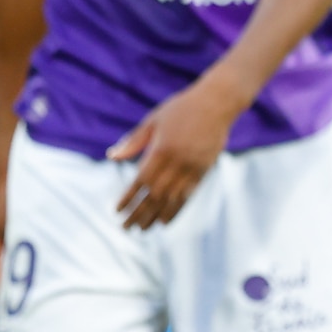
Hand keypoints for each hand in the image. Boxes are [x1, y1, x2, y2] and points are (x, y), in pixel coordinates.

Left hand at [108, 73, 247, 228]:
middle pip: (155, 195)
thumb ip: (133, 140)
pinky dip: (176, 209)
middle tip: (126, 227)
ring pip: (172, 198)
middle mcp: (178, 162)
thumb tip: (112, 156)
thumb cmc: (182, 108)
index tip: (118, 211)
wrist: (218, 101)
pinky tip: (165, 220)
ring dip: (156, 215)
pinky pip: (189, 195)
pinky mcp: (205, 169)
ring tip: (143, 229)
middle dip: (139, 213)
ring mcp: (193, 167)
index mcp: (161, 149)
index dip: (129, 197)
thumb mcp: (153, 119)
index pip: (141, 181)